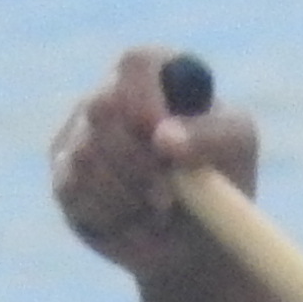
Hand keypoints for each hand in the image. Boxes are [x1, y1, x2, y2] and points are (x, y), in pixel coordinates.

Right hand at [50, 50, 253, 264]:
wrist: (200, 238)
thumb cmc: (223, 178)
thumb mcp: (237, 148)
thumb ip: (212, 134)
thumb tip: (164, 138)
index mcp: (156, 75)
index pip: (137, 63)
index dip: (145, 98)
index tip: (162, 141)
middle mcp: (110, 97)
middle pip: (101, 108)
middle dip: (137, 161)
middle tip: (169, 197)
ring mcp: (79, 137)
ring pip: (84, 155)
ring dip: (127, 194)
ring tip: (159, 213)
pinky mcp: (65, 180)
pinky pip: (73, 191)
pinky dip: (111, 214)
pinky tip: (135, 224)